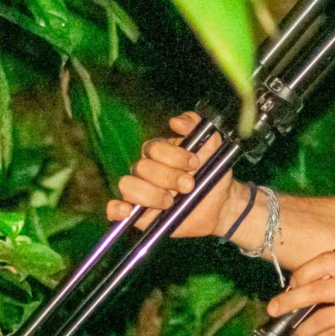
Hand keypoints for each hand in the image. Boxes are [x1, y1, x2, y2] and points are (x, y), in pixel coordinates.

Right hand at [105, 112, 241, 236]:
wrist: (220, 206)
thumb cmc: (213, 174)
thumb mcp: (212, 146)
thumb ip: (196, 126)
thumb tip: (175, 122)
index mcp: (159, 152)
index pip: (154, 148)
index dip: (172, 155)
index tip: (194, 163)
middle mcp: (145, 169)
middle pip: (142, 167)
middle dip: (167, 177)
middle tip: (189, 185)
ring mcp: (139, 191)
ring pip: (128, 185)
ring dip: (149, 194)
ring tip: (170, 201)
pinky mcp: (137, 214)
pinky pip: (114, 209)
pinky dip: (116, 209)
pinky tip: (127, 211)